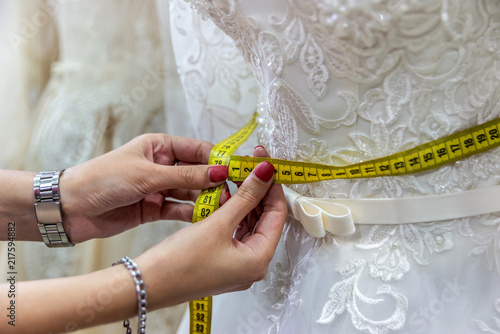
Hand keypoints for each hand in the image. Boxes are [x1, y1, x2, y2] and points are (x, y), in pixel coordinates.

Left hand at [60, 134, 230, 242]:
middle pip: (198, 172)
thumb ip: (185, 175)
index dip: (219, 160)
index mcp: (160, 146)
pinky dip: (192, 213)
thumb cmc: (102, 179)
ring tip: (223, 207)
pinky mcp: (155, 208)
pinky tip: (205, 218)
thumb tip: (220, 172)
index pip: (198, 150)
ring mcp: (159, 187)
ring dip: (206, 199)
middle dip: (215, 182)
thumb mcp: (147, 175)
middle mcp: (162, 165)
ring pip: (192, 192)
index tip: (237, 171)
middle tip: (233, 194)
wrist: (70, 208)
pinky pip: (180, 209)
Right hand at [136, 146, 286, 307]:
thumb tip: (266, 172)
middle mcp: (252, 265)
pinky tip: (223, 196)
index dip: (272, 184)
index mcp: (259, 260)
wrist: (146, 285)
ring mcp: (237, 264)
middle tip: (249, 164)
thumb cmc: (179, 264)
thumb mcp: (218, 223)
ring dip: (243, 200)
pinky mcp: (222, 261)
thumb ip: (246, 196)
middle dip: (258, 190)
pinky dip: (231, 212)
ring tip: (235, 176)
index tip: (265, 161)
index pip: (277, 214)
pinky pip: (234, 231)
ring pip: (248, 223)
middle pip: (264, 218)